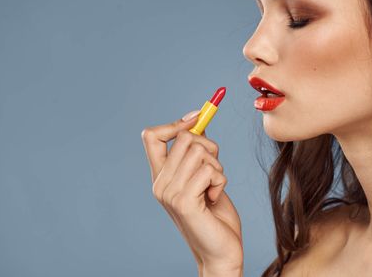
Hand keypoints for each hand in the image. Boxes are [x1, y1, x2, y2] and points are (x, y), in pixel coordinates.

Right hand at [141, 113, 243, 272]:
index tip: (196, 119)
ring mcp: (169, 193)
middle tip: (215, 170)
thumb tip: (198, 121)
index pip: (151, 136)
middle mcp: (160, 183)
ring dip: (217, 167)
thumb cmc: (215, 215)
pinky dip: (221, 181)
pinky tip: (214, 199)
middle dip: (210, 147)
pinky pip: (209, 170)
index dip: (174, 123)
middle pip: (184, 137)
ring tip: (214, 187)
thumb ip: (198, 152)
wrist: (221, 251)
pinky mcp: (184, 202)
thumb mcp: (205, 177)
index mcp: (161, 176)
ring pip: (199, 151)